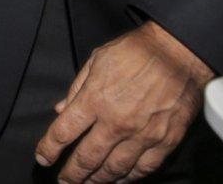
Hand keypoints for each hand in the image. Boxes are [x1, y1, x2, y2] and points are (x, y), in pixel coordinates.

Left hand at [35, 21, 212, 181]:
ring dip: (98, 180)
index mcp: (95, 99)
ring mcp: (142, 135)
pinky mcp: (165, 141)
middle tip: (64, 181)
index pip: (63, 133)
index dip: (49, 149)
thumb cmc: (138, 51)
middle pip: (86, 158)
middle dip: (71, 174)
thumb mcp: (98, 60)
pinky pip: (143, 168)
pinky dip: (129, 178)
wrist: (179, 51)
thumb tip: (62, 109)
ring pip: (114, 169)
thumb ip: (77, 88)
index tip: (43, 158)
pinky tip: (121, 180)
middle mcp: (116, 121)